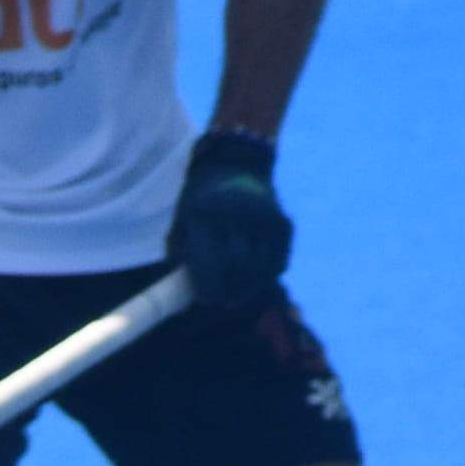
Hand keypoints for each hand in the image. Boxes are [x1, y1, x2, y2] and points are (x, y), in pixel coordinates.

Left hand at [173, 130, 290, 310]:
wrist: (235, 164)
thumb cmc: (200, 201)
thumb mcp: (182, 222)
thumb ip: (182, 256)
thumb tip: (184, 299)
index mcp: (205, 212)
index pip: (210, 261)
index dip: (210, 288)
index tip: (208, 300)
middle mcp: (238, 212)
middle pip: (238, 266)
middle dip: (231, 290)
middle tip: (225, 301)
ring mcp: (264, 216)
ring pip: (261, 268)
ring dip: (250, 287)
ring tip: (239, 295)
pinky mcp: (283, 222)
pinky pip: (278, 261)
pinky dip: (268, 274)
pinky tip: (257, 277)